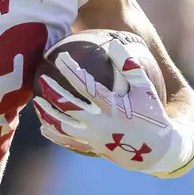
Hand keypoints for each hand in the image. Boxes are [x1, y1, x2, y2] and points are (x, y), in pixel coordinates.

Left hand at [32, 56, 190, 172]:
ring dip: (47, 114)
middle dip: (52, 92)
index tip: (61, 57)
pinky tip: (44, 126)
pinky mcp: (92, 148)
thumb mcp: (145, 89)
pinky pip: (67, 142)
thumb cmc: (152, 115)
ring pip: (62, 126)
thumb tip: (114, 43)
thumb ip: (130, 66)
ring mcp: (93, 138)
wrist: (156, 152)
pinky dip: (53, 134)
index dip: (71, 70)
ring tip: (36, 102)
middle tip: (42, 79)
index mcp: (112, 107)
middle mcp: (99, 124)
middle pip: (67, 106)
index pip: (86, 85)